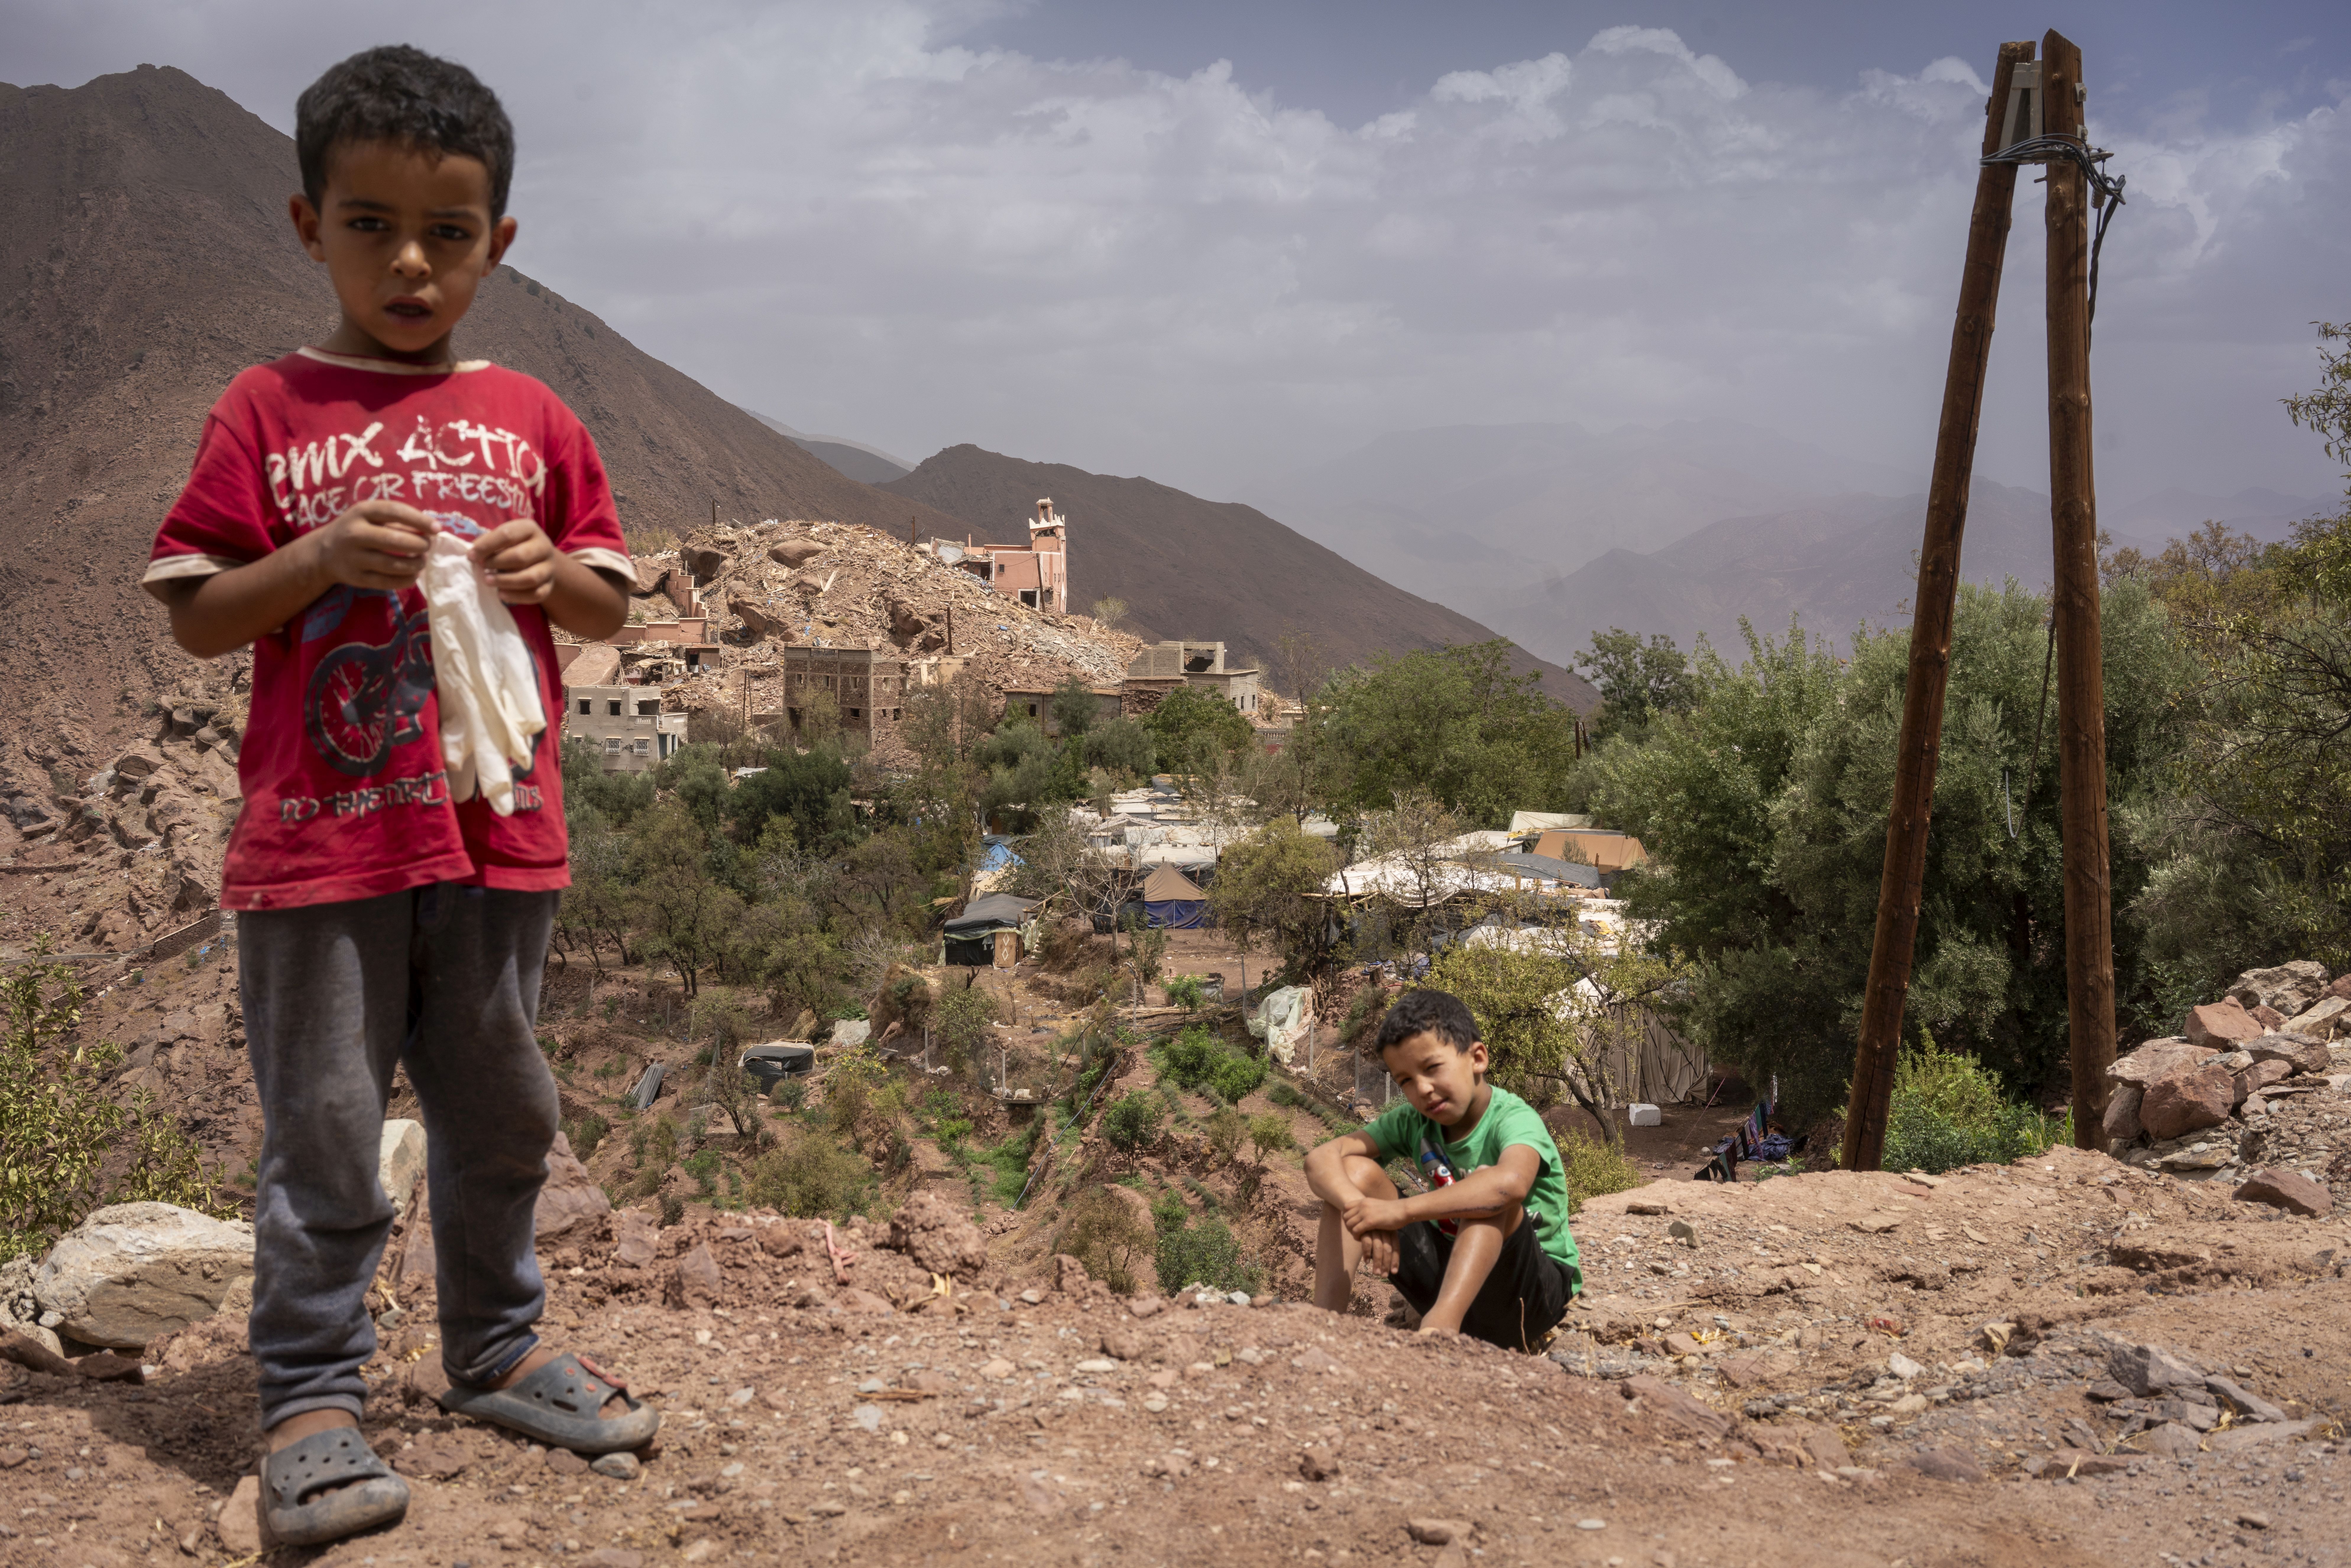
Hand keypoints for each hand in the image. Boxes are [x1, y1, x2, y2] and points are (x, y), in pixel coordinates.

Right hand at [307, 500, 435, 591]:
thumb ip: (399, 519)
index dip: (419, 520)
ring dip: (415, 564)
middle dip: (419, 545)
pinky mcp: (357, 578)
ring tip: (422, 561)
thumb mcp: (372, 516)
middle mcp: (355, 533)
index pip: (395, 512)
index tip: (437, 529)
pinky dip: (407, 579)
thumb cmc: (358, 529)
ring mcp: (354, 557)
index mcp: (361, 511)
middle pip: (395, 541)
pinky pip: (388, 582)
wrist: (324, 552)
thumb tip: (432, 530)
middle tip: (427, 547)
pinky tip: (413, 574)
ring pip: (393, 564)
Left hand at [469, 519, 559, 603]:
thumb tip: (473, 554)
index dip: (486, 546)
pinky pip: (535, 594)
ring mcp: (549, 567)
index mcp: (530, 529)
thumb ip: (489, 542)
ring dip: (505, 581)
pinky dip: (516, 596)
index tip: (471, 556)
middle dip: (497, 563)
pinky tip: (501, 594)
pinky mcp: (549, 585)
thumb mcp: (504, 537)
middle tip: (482, 568)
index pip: (507, 535)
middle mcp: (544, 547)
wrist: (541, 559)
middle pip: (520, 556)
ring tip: (488, 581)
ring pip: (530, 578)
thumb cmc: (514, 546)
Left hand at [1339, 1192, 1406, 1238]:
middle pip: (1345, 1216)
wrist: (1402, 1210)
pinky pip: (1355, 1231)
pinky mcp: (1369, 1222)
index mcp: (1363, 1201)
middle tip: (1356, 1232)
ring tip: (1359, 1235)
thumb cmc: (1392, 1210)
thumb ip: (1368, 1208)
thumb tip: (1363, 1215)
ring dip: (1352, 1232)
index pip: (1346, 1207)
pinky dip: (1356, 1236)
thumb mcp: (1376, 1205)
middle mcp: (1362, 1205)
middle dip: (1348, 1226)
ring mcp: (1365, 1213)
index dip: (1347, 1216)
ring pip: (1349, 1224)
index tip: (1353, 1223)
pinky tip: (1362, 1238)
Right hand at [1358, 1225, 1399, 1278]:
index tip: (1394, 1272)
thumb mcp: (1384, 1233)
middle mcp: (1385, 1230)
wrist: (1363, 1213)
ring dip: (1377, 1262)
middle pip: (1388, 1250)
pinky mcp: (1365, 1230)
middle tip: (1384, 1275)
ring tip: (1376, 1273)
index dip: (1395, 1260)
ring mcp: (1375, 1230)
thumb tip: (1391, 1266)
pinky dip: (1367, 1253)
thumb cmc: (1375, 1227)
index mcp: (1392, 1232)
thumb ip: (1387, 1246)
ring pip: (1378, 1248)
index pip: (1396, 1248)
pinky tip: (1366, 1261)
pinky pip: (1367, 1243)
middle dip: (1386, 1264)